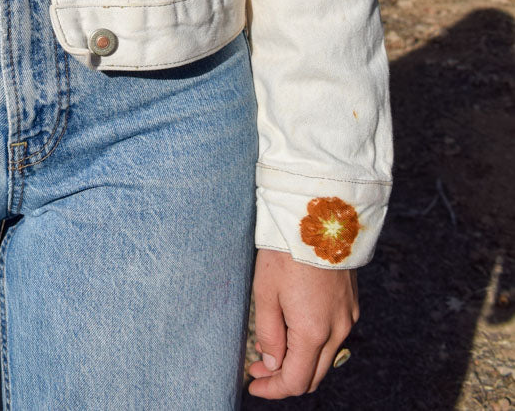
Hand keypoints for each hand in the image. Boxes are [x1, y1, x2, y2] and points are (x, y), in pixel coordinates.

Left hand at [247, 248, 358, 398]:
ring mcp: (348, 317)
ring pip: (325, 357)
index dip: (272, 389)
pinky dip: (313, 343)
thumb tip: (272, 362)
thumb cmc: (287, 250)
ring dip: (299, 360)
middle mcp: (337, 330)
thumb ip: (269, 333)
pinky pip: (333, 336)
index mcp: (313, 332)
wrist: (321, 216)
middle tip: (258, 368)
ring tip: (271, 347)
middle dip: (284, 378)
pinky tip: (293, 328)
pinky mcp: (351, 304)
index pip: (295, 380)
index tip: (253, 384)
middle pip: (313, 375)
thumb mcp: (265, 291)